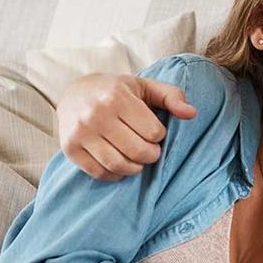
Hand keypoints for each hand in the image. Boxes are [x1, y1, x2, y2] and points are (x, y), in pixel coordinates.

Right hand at [58, 73, 197, 180]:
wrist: (74, 93)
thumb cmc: (116, 91)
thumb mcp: (144, 87)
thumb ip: (171, 97)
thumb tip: (192, 113)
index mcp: (117, 96)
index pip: (153, 132)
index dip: (158, 135)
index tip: (153, 131)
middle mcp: (96, 114)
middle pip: (137, 151)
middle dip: (151, 155)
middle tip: (151, 151)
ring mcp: (81, 133)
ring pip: (118, 165)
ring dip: (135, 168)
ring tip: (137, 160)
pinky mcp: (70, 148)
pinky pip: (100, 173)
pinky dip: (115, 175)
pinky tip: (120, 165)